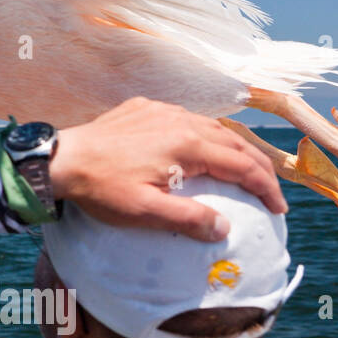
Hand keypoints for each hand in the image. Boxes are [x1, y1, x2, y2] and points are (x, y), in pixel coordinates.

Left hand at [49, 97, 285, 241]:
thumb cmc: (101, 188)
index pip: (242, 165)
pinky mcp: (142, 108)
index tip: (279, 208)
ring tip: (243, 168)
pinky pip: (183, 117)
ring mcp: (160, 111)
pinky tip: (199, 147)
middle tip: (271, 190)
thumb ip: (189, 220)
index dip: (266, 187)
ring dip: (233, 147)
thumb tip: (224, 228)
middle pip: (234, 141)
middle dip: (258, 166)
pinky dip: (203, 133)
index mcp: (188, 144)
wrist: (59, 160)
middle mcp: (180, 120)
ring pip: (211, 126)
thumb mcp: (146, 212)